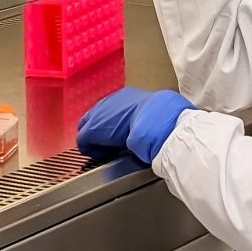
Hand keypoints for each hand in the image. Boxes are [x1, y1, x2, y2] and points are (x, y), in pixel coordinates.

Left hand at [77, 86, 194, 164]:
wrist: (161, 123)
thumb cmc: (167, 119)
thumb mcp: (161, 113)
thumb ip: (153, 116)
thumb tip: (161, 123)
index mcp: (129, 95)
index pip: (113, 109)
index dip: (113, 123)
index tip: (118, 135)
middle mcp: (111, 100)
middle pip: (96, 115)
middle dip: (100, 130)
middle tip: (108, 146)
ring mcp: (100, 113)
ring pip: (88, 126)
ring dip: (95, 140)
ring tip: (104, 152)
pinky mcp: (93, 129)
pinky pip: (84, 140)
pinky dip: (90, 149)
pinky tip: (101, 155)